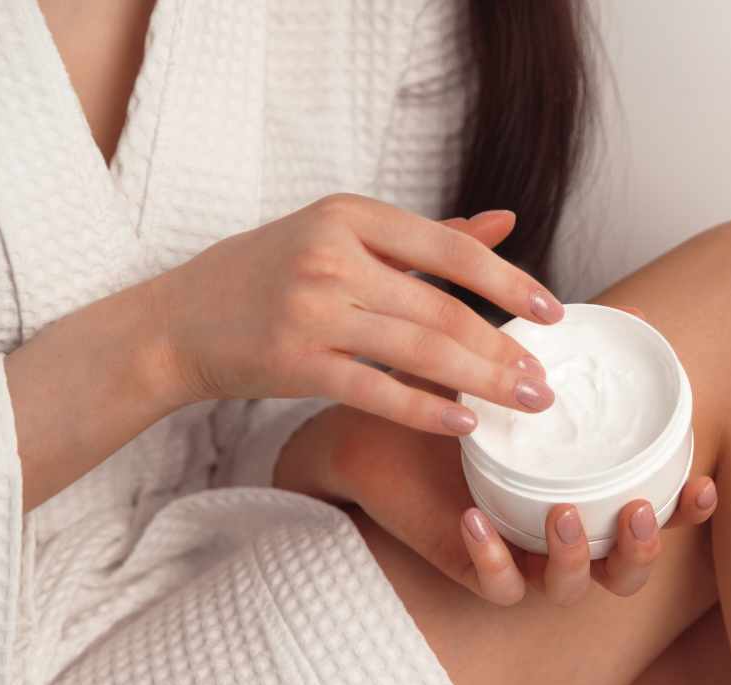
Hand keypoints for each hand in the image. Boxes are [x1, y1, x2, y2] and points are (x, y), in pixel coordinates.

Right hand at [149, 195, 562, 433]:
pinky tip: (464, 423)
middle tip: (543, 380)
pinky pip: (376, 391)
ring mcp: (310, 308)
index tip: (554, 313)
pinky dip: (425, 408)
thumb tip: (505, 222)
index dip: (509, 282)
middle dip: (503, 348)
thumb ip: (426, 236)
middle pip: (441, 307)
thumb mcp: (340, 236)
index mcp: (350, 216)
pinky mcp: (294, 361)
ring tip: (522, 402)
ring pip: (418, 349)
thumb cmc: (267, 275)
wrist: (176, 322)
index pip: (450, 249)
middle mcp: (332, 255)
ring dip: (480, 380)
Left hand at [277, 306, 717, 606]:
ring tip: (564, 512)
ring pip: (570, 586)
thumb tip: (507, 215)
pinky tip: (476, 519)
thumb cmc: (433, 387)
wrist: (363, 427)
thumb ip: (493, 287)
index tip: (705, 478)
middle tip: (640, 506)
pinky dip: (492, 558)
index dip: (688, 506)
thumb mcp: (471, 339)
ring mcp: (518, 552)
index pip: (655, 503)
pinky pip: (496, 585)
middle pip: (627, 565)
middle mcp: (560, 523)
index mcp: (583, 479)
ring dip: (576, 555)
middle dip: (643, 544)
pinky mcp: (470, 567)